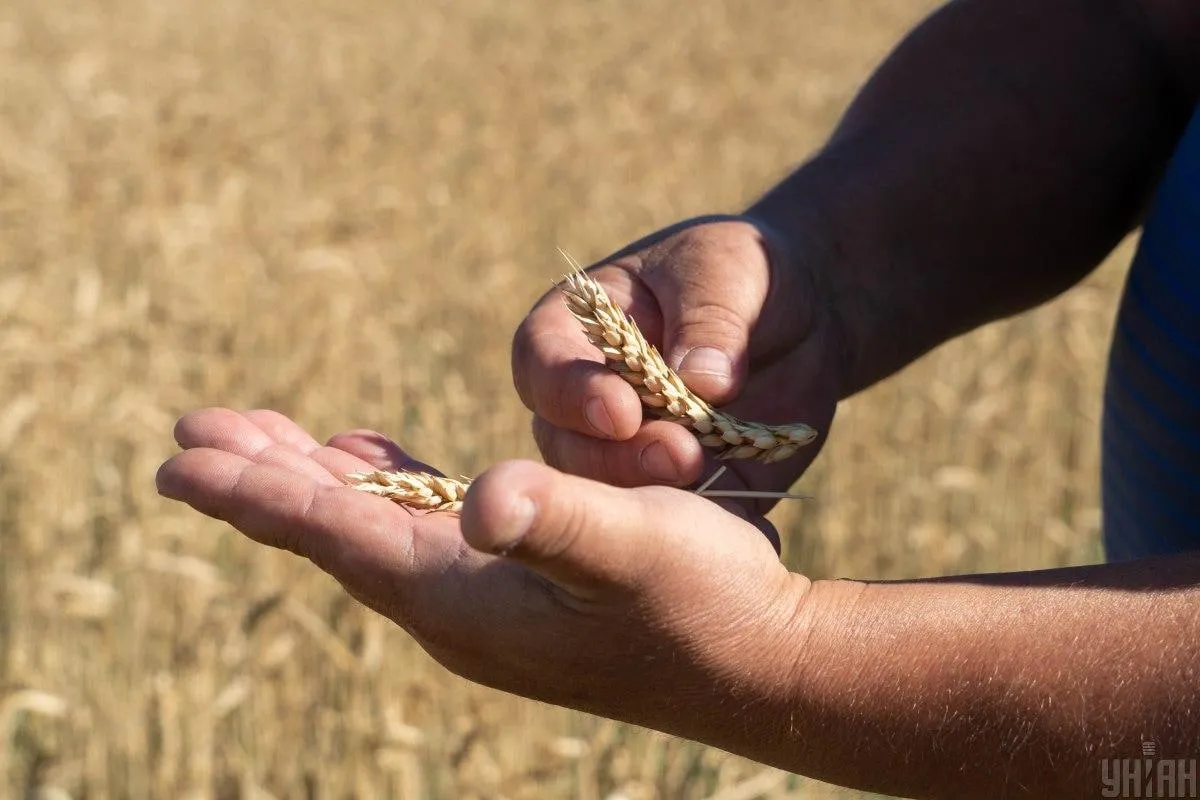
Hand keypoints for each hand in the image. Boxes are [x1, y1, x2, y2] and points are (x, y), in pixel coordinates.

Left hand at [155, 408, 810, 735]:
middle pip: (332, 529)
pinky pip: (421, 525)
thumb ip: (556, 519)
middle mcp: (454, 606)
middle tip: (191, 436)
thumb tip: (483, 496)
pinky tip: (368, 458)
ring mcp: (483, 599)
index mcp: (459, 598)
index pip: (332, 533)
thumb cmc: (703, 602)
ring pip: (371, 524)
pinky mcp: (516, 584)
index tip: (178, 457)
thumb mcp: (633, 549)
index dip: (254, 490)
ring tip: (261, 440)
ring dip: (313, 479)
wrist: (758, 661)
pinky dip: (383, 485)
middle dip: (262, 478)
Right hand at [512, 215, 842, 517]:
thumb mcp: (728, 269)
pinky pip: (675, 519)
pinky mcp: (678, 489)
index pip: (542, 363)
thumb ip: (712, 319)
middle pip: (565, 442)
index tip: (621, 411)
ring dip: (654, 489)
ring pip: (610, 491)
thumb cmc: (739, 271)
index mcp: (574, 329)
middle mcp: (584, 398)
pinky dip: (702, 518)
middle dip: (616, 456)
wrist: (800, 311)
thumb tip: (701, 380)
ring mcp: (626, 450)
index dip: (570, 393)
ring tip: (706, 471)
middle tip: (677, 455)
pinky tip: (733, 512)